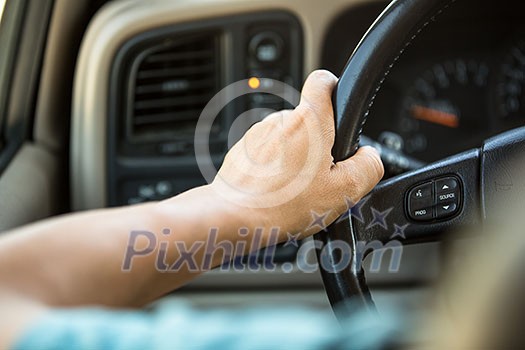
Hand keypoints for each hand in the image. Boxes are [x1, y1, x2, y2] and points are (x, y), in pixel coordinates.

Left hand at [211, 70, 383, 238]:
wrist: (234, 218)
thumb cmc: (283, 205)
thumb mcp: (343, 192)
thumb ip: (367, 167)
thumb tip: (370, 157)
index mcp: (309, 122)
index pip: (323, 81)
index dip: (334, 89)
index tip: (338, 107)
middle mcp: (280, 121)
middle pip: (309, 122)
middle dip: (318, 145)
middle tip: (319, 177)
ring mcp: (258, 135)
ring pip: (288, 140)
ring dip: (295, 159)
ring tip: (294, 191)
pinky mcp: (243, 151)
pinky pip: (267, 154)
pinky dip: (274, 168)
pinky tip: (276, 192)